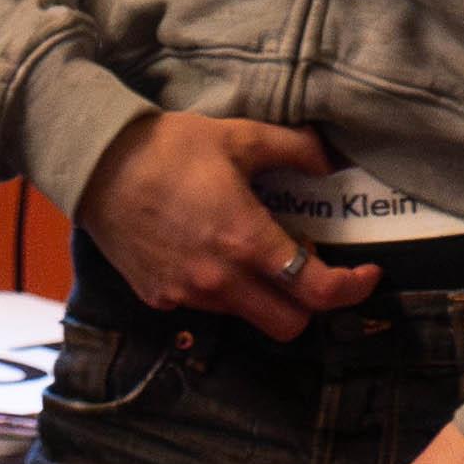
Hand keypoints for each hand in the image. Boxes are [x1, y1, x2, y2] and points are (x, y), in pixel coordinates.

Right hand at [75, 114, 377, 343]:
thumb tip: (332, 161)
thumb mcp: (240, 136)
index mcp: (247, 241)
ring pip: (248, 317)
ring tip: (254, 253)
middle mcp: (221, 280)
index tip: (366, 275)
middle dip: (308, 305)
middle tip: (308, 269)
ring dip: (263, 295)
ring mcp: (189, 295)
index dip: (352, 290)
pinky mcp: (161, 299)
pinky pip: (209, 307)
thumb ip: (295, 150)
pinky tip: (211, 253)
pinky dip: (224, 289)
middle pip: (289, 326)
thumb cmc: (168, 148)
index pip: (317, 291)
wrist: (97, 166)